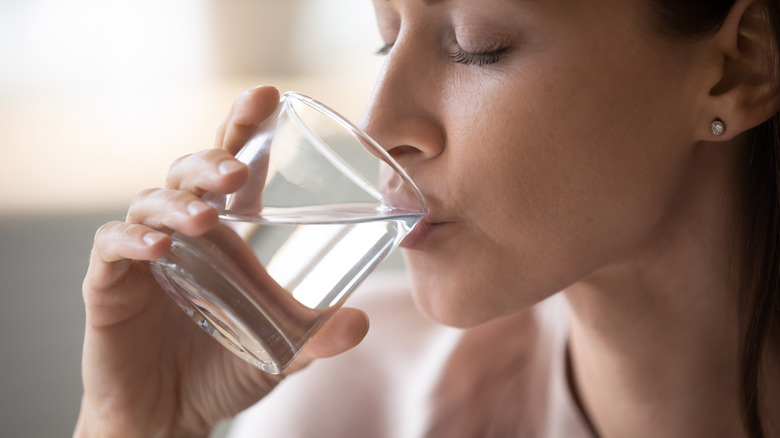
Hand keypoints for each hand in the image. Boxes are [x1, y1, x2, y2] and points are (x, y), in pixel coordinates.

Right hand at [75, 86, 369, 437]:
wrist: (171, 417)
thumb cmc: (225, 368)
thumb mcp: (283, 350)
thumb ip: (318, 337)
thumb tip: (360, 323)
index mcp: (228, 233)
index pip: (233, 166)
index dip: (244, 127)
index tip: (268, 95)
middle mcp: (185, 232)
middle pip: (189, 172)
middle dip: (210, 160)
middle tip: (236, 171)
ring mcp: (145, 255)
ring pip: (150, 201)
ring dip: (176, 202)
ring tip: (204, 218)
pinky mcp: (110, 285)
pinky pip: (112, 248)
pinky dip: (131, 241)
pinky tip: (155, 247)